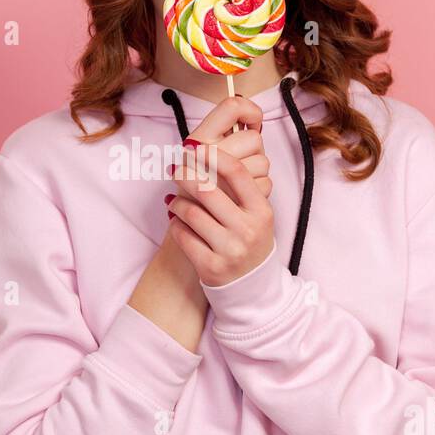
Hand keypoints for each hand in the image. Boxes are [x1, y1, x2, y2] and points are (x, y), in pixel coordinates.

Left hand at [166, 117, 275, 287]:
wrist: (252, 287)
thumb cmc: (250, 240)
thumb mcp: (257, 214)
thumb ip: (242, 188)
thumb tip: (211, 152)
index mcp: (261, 211)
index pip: (237, 173)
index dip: (214, 156)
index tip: (195, 147)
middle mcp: (248, 229)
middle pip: (208, 190)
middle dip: (186, 175)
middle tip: (175, 168)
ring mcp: (230, 250)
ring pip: (192, 213)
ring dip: (178, 202)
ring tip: (174, 199)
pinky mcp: (211, 267)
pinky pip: (183, 237)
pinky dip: (175, 225)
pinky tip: (175, 219)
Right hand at [170, 95, 272, 199]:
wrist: (188, 226)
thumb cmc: (196, 187)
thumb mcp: (198, 154)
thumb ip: (223, 134)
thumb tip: (254, 116)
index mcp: (198, 139)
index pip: (233, 107)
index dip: (249, 111)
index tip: (250, 123)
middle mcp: (208, 155)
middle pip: (254, 138)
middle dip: (253, 150)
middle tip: (238, 162)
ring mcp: (224, 179)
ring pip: (263, 162)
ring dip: (256, 172)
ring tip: (235, 182)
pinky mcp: (239, 200)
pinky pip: (265, 183)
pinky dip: (258, 190)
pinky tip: (239, 196)